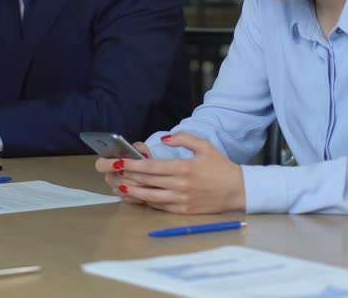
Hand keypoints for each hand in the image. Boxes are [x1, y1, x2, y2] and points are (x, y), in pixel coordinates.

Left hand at [97, 133, 245, 213]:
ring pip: (149, 196)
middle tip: (108, 170)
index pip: (152, 167)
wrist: (239, 191)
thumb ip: (184, 139)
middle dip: (124, 175)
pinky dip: (145, 201)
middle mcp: (181, 185)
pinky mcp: (183, 210)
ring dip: (131, 191)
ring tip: (116, 185)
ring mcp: (181, 200)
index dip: (132, 165)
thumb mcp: (205, 146)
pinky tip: (135, 195)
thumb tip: (164, 139)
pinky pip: (159, 206)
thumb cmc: (221, 167)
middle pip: (146, 181)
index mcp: (185, 168)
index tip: (117, 161)